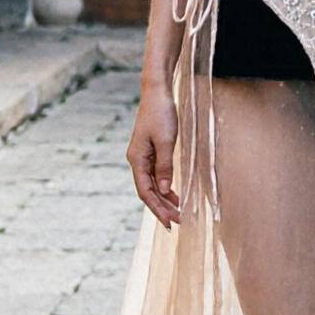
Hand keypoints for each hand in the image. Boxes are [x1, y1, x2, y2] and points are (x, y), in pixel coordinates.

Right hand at [127, 84, 181, 225]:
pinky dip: (165, 186)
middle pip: (148, 191)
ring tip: (178, 211)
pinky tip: (174, 193)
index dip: (157, 209)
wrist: (157, 92)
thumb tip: (164, 190)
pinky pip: (156, 174)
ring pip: (152, 184)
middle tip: (177, 222)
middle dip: (161, 207)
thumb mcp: (166, 141)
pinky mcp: (150, 150)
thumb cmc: (161, 113)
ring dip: (164, 199)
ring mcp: (143, 155)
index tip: (169, 223)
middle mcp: (137, 160)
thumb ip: (165, 166)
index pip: (145, 192)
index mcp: (137, 159)